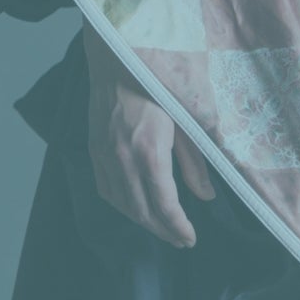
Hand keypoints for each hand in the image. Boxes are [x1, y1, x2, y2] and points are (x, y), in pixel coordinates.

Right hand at [84, 32, 214, 248]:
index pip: (164, 204)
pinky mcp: (93, 149)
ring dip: (141, 221)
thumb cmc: (160, 85)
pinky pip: (104, 188)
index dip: (178, 227)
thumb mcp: (188, 122)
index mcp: (149, 151)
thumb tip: (206, 197)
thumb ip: (196, 162)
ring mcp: (103, 155)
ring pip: (120, 203)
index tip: (190, 239)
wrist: (117, 59)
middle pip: (140, 210)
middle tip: (181, 240)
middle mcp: (122, 158)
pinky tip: (135, 207)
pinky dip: (121, 204)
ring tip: (163, 228)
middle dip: (162, 230)